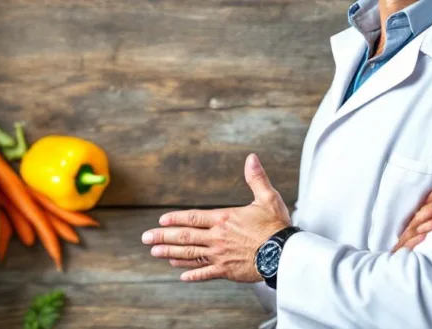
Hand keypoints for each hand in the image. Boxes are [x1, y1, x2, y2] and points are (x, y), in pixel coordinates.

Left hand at [141, 153, 290, 282]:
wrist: (285, 254)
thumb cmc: (277, 226)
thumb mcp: (268, 198)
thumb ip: (256, 178)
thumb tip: (252, 158)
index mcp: (224, 219)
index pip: (193, 218)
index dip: (175, 219)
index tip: (160, 221)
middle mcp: (217, 238)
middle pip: (185, 237)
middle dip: (163, 237)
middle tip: (145, 238)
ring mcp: (220, 256)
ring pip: (190, 255)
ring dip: (171, 254)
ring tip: (155, 253)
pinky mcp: (227, 271)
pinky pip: (205, 272)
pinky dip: (192, 273)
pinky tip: (181, 274)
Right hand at [391, 184, 431, 252]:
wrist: (393, 262)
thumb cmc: (411, 241)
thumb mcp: (420, 226)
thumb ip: (430, 214)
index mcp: (414, 218)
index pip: (424, 204)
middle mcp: (410, 226)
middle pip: (423, 213)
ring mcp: (406, 238)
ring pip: (418, 228)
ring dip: (431, 222)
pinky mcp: (402, 251)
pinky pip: (408, 246)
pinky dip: (415, 241)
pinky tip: (424, 237)